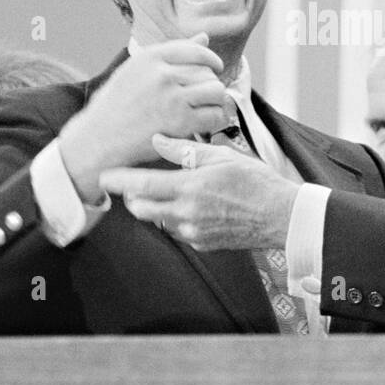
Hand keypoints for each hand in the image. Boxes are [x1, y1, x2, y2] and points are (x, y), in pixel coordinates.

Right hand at [59, 36, 228, 202]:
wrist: (98, 138)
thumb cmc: (115, 105)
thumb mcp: (136, 70)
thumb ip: (171, 55)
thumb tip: (204, 36)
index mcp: (151, 57)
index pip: (196, 50)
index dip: (211, 59)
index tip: (215, 68)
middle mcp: (163, 74)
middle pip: (207, 72)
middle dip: (211, 84)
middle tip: (206, 97)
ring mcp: (172, 98)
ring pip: (216, 91)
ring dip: (217, 101)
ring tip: (209, 109)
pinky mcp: (180, 122)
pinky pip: (214, 115)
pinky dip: (215, 120)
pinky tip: (207, 124)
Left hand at [99, 134, 299, 251]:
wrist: (281, 217)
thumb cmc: (256, 182)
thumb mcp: (222, 156)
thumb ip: (185, 150)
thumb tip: (158, 140)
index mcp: (189, 188)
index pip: (141, 186)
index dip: (118, 181)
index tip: (104, 176)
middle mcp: (186, 214)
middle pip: (141, 208)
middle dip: (132, 196)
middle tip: (134, 182)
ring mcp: (193, 233)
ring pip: (158, 220)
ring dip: (155, 206)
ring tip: (170, 189)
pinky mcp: (201, 244)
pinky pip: (178, 230)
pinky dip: (176, 217)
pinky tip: (194, 204)